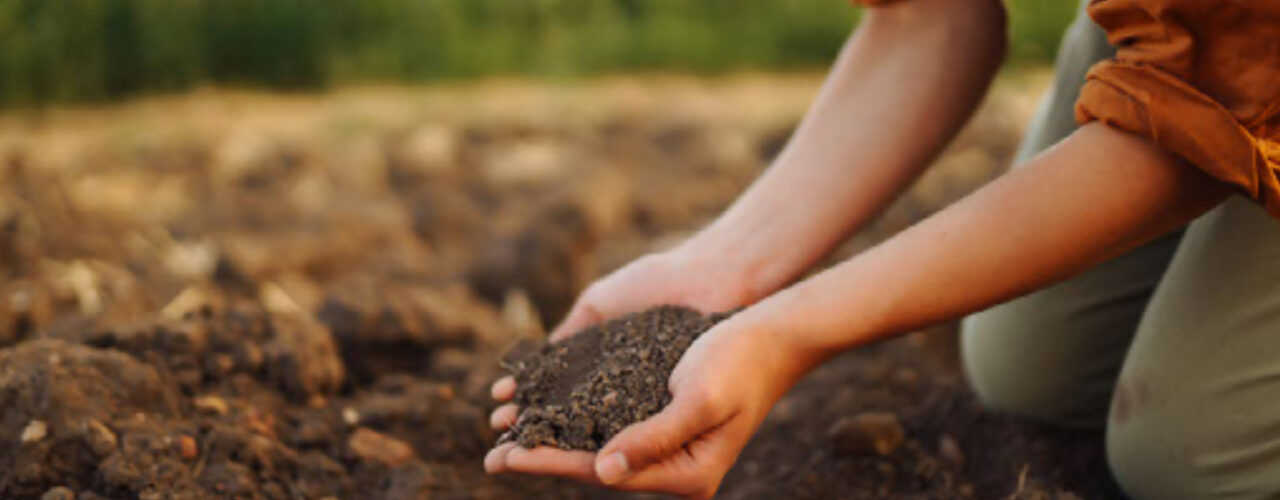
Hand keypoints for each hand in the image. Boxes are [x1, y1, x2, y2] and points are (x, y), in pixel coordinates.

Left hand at [485, 310, 812, 498]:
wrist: (773, 332)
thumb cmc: (741, 362)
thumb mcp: (698, 400)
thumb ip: (654, 438)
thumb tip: (603, 472)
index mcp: (686, 475)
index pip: (602, 472)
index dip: (550, 463)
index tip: (507, 458)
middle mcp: (674, 467)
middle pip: (594, 465)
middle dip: (542, 457)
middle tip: (491, 458)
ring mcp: (668, 443)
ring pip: (597, 445)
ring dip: (553, 438)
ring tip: (507, 436)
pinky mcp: (661, 417)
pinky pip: (609, 423)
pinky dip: (574, 417)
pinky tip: (544, 411)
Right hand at [487, 244, 757, 431]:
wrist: (715, 279)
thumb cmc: (659, 282)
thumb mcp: (602, 303)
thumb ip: (571, 332)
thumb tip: (535, 365)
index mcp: (602, 360)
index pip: (555, 390)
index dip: (527, 400)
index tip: (496, 405)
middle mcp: (620, 386)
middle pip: (567, 415)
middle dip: (531, 427)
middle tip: (496, 438)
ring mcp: (643, 400)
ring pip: (591, 428)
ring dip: (552, 439)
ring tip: (517, 445)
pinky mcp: (668, 409)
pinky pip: (624, 428)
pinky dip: (593, 436)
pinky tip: (564, 440)